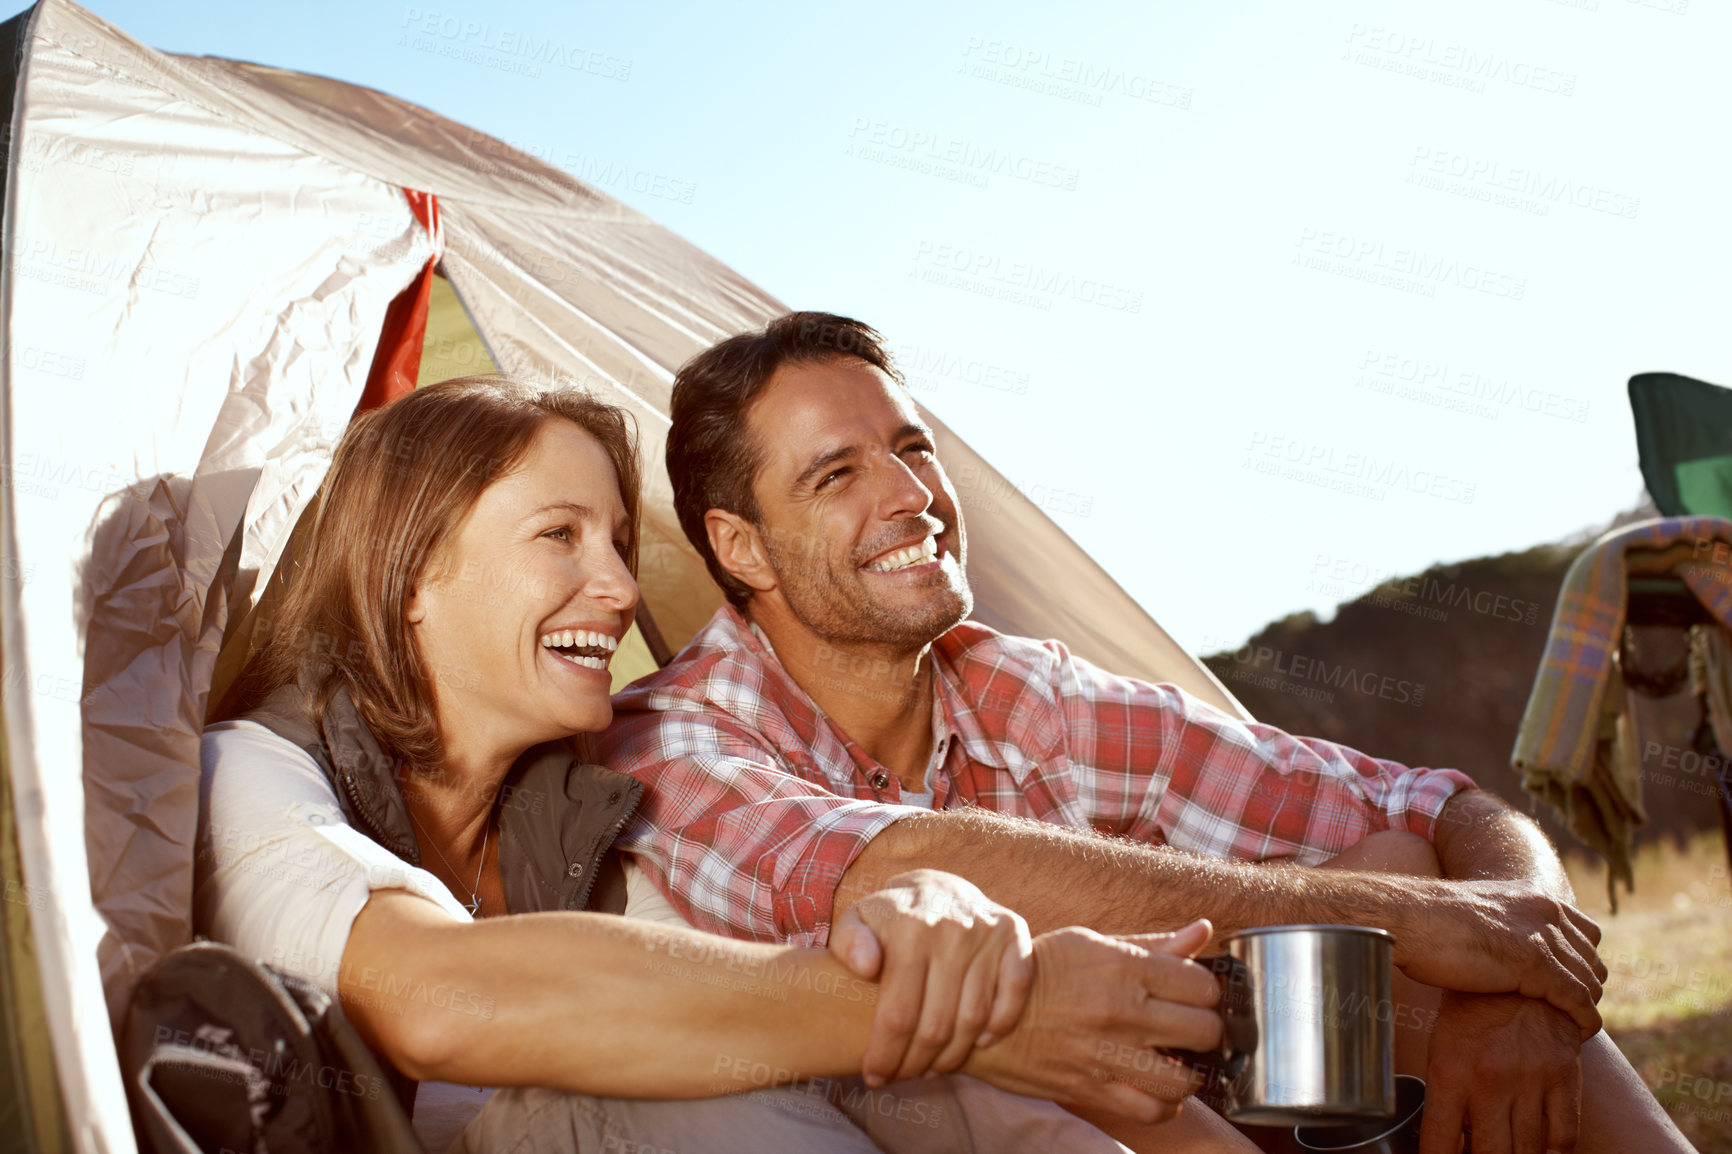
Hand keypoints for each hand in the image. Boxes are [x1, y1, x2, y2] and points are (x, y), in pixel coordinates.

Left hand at [829, 869, 1033, 1085]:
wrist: (938, 887)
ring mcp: (987, 933)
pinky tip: (978, 1041)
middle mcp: (952, 930)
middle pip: (936, 1026)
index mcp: (908, 929)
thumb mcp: (857, 920)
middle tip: (903, 1077)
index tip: (875, 1077)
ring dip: (953, 1055)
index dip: (885, 1055)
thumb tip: (865, 967)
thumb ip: (849, 942)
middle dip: (915, 1064)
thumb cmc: (890, 918)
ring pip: (973, 1019)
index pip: (898, 1015)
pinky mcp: (1016, 937)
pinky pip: (1014, 995)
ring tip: (933, 1067)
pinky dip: (999, 1025)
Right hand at [964, 921, 1222, 1124]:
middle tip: (1186, 1030)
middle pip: (1205, 1031)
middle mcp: (1121, 1010)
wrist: (983, 1009)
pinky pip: (1153, 1111)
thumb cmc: (1041, 972)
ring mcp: (1108, 1053)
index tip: (1193, 996)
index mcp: (1124, 967)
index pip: (1203, 985)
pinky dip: (1163, 1105)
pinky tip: (1154, 1088)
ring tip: (1173, 1063)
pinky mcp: (1093, 1089)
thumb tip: (1204, 930)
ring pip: (1185, 1079)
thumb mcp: (1092, 943)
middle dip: (1203, 1031)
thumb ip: (1152, 943)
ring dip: (1186, 1073)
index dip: (1205, 992)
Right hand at [1393, 879, 1606, 1038]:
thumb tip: (1504, 948)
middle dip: (1587, 988)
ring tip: (1573, 1027)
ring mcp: (1542, 935)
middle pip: (1592, 958)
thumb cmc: (1426, 923)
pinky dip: (1584, 1021)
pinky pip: (1578, 1000)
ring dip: (1586, 1008)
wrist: (1404, 918)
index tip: (1569, 986)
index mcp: (1533, 894)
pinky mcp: (1535, 962)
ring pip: (1590, 981)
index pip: (1586, 932)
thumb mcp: (1477, 915)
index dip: (1582, 962)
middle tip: (1571, 1013)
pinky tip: (1577, 1034)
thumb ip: (1503, 927)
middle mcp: (1545, 909)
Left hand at [1420, 991, 1582, 1153]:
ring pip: (1527, 1151)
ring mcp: (1530, 1079)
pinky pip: (1564, 1134)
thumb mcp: (1442, 1044)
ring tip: (1504, 1153)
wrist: (1515, 963)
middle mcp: (1490, 1079)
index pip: (1440, 1142)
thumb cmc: (1471, 1008)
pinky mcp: (1564, 1075)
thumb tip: (1445, 1137)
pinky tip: (1541, 1152)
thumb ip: (1445, 1091)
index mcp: (1450, 1070)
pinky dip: (1554, 1152)